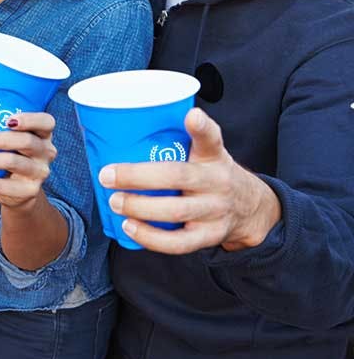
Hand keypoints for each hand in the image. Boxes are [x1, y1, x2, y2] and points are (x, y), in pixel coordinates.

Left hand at [0, 112, 56, 208]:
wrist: (20, 191)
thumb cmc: (11, 155)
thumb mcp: (13, 140)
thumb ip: (0, 128)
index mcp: (43, 134)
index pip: (46, 122)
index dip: (29, 120)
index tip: (7, 120)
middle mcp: (46, 152)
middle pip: (26, 141)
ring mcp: (40, 172)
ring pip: (11, 162)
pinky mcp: (29, 190)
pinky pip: (1, 185)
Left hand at [101, 107, 281, 252]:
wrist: (251, 208)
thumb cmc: (212, 173)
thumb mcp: (206, 151)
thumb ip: (178, 138)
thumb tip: (122, 127)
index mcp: (213, 155)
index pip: (211, 138)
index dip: (201, 126)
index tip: (192, 116)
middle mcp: (217, 181)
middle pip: (179, 176)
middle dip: (137, 176)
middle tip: (106, 176)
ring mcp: (215, 211)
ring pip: (176, 211)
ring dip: (139, 208)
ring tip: (114, 202)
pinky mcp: (210, 236)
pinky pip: (179, 243)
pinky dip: (150, 238)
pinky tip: (129, 227)